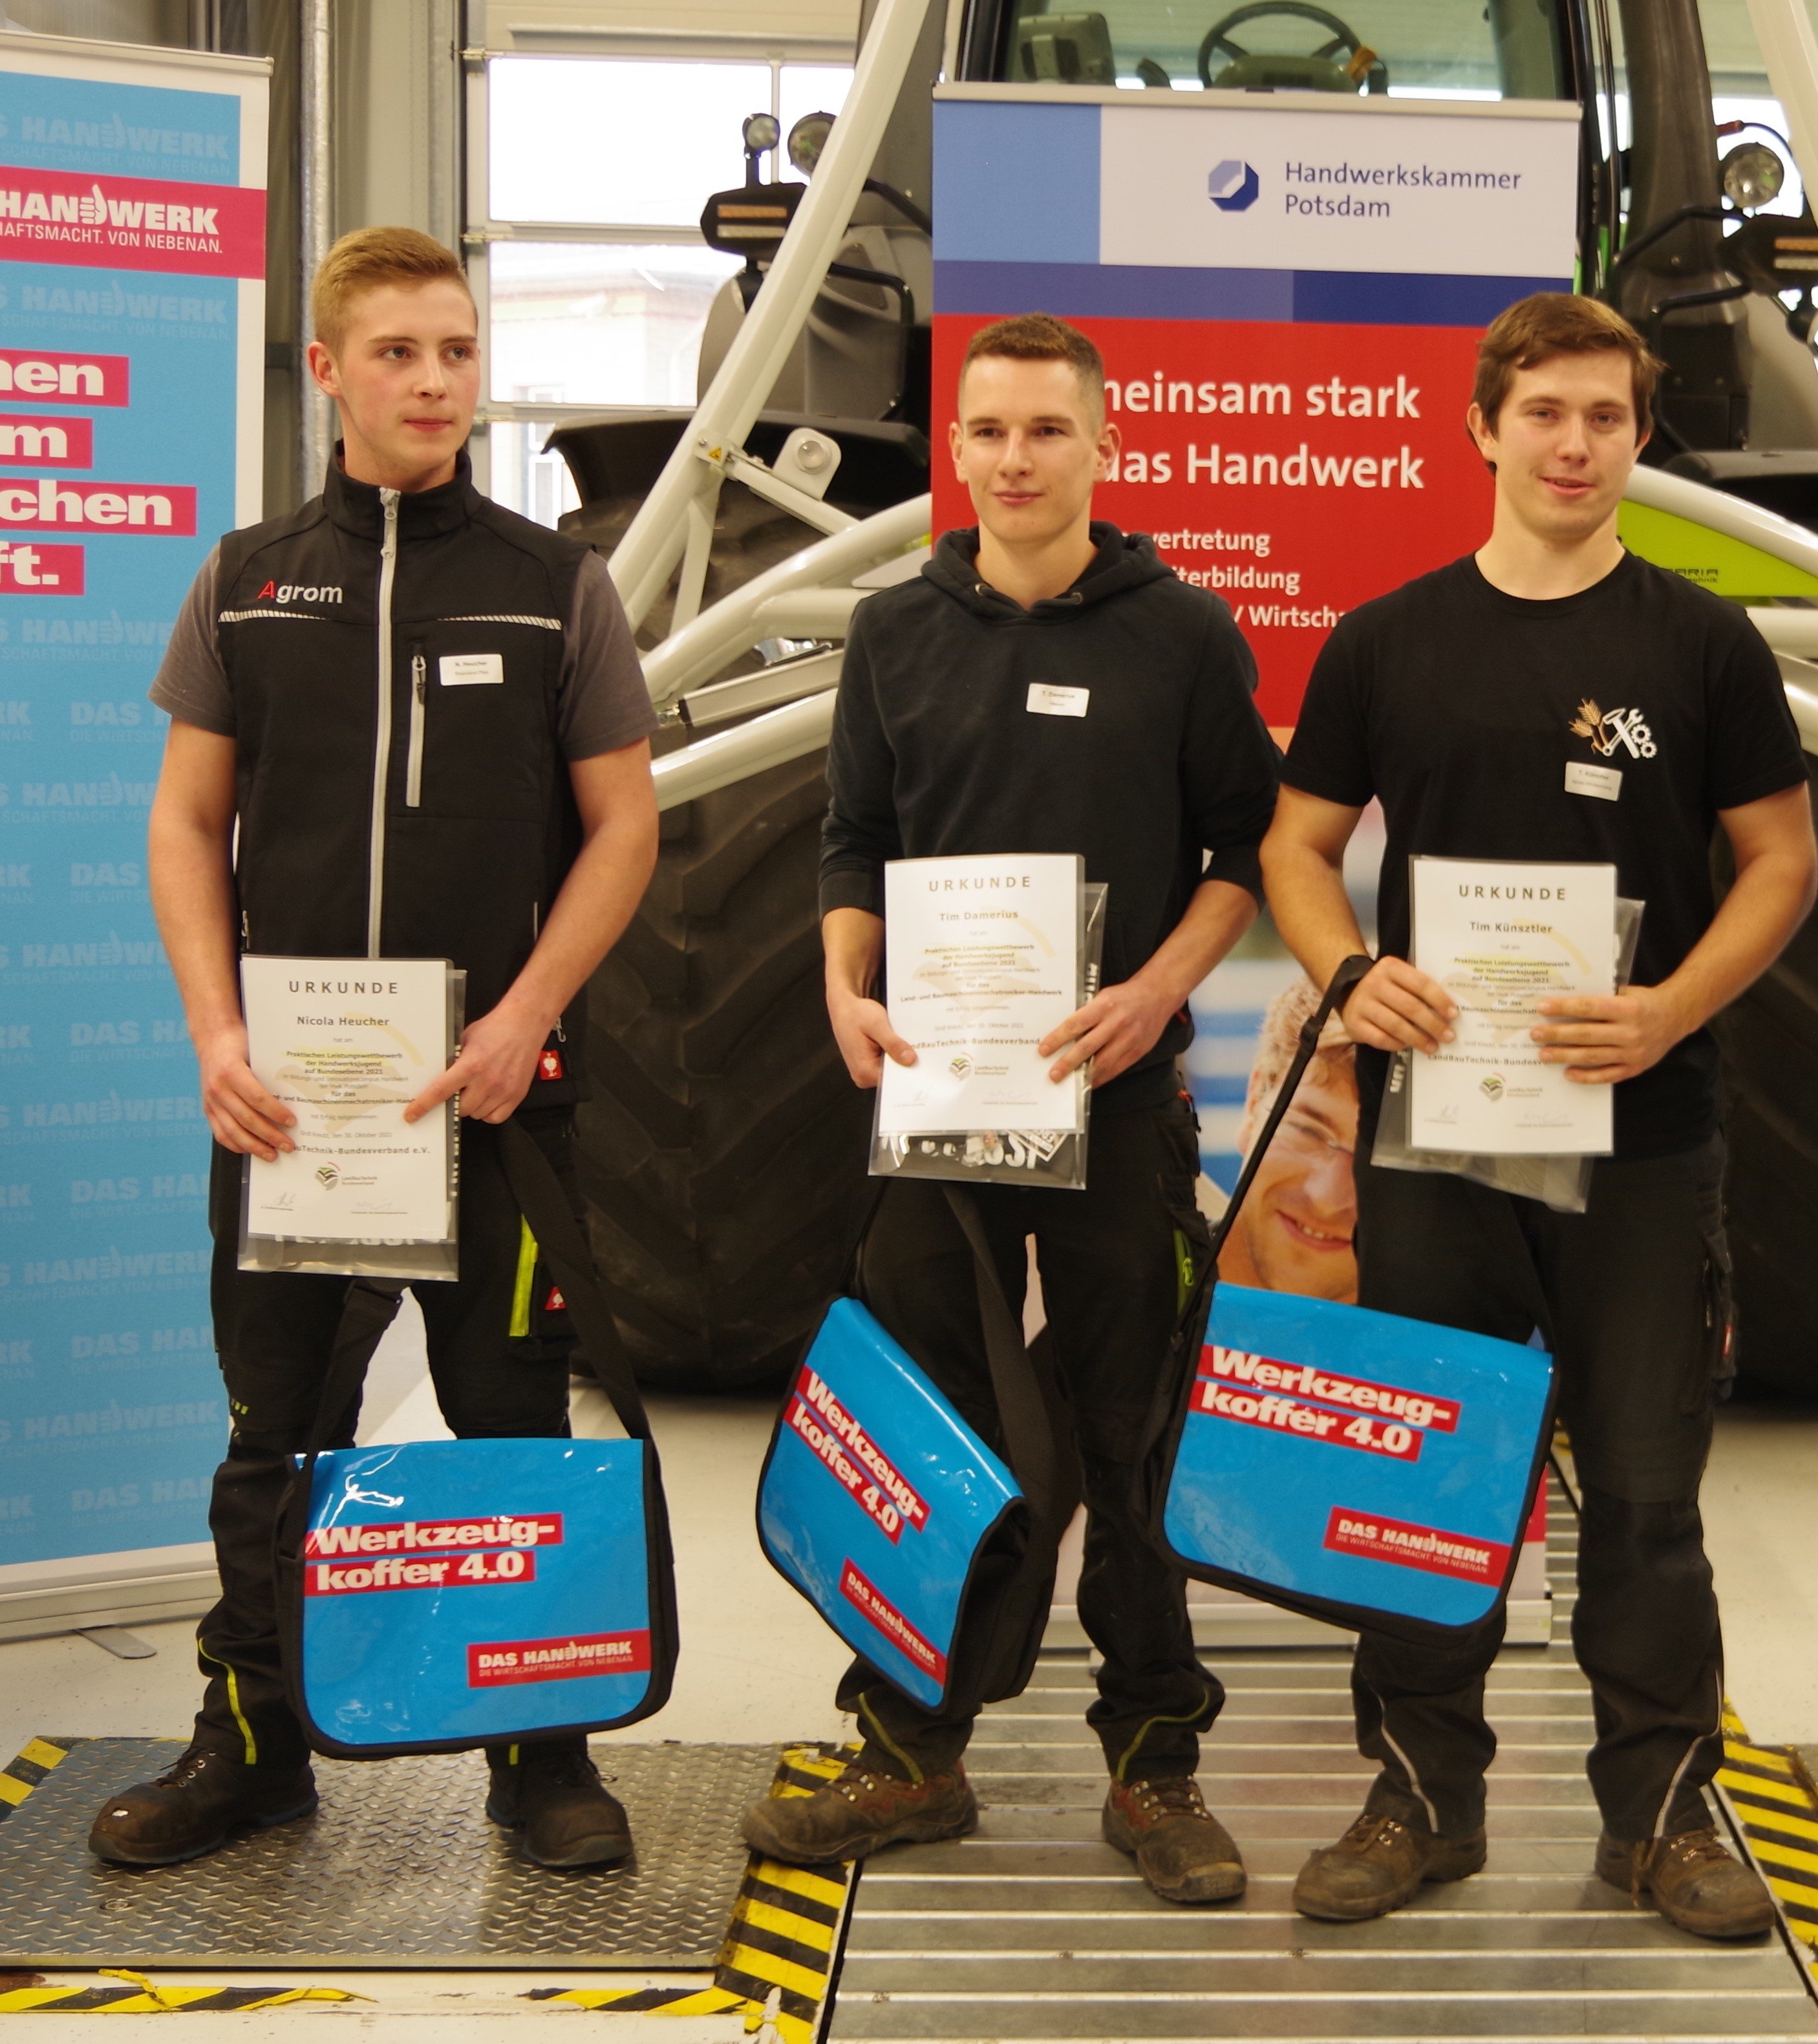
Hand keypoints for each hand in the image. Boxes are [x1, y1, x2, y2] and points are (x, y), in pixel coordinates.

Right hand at [196, 1020, 294, 1159]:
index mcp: (231, 1072)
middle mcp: (218, 1088)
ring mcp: (210, 1101)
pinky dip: (235, 1144)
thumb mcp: (256, 1051)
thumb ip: (270, 1071)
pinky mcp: (207, 1109)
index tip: (292, 1122)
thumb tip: (299, 1092)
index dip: (275, 1113)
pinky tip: (250, 1150)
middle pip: (247, 1119)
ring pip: (232, 1131)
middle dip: (270, 1135)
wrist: (212, 1038)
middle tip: (289, 1146)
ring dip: (254, 1146)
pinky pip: (220, 1133)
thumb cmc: (239, 1043)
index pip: (257, 1098)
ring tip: (272, 1155)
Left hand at [404, 1000, 549, 1124]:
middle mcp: (487, 1081)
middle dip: (455, 1103)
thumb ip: (453, 1059)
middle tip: (458, 1092)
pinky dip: (489, 1113)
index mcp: (471, 1065)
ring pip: (478, 1115)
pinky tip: (488, 1100)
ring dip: (472, 1107)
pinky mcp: (517, 1094)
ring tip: (475, 1091)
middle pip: (460, 1109)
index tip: (412, 1115)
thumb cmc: (496, 1027)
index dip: (424, 1106)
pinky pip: (496, 1117)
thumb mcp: (465, 1039)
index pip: (441, 1091)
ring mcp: (503, 1090)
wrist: (525, 1023)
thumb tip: (439, 1073)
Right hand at [828, 986, 915, 1088]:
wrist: (844, 1007)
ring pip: (894, 1069)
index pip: (895, 1080)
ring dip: (903, 1056)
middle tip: (924, 1049)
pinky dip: (897, 1052)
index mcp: (863, 1071)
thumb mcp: (876, 1024)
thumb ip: (892, 1043)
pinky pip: (889, 1063)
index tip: (927, 1065)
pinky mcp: (870, 1064)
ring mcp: (866, 1071)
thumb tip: (910, 1059)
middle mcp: (863, 1076)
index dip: (912, 1072)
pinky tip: (902, 1042)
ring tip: (912, 1042)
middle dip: (909, 1063)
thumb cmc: (855, 1014)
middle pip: (895, 1076)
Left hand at [1039, 977, 1177, 1089]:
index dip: (1057, 1039)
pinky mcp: (1138, 1050)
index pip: (1075, 1024)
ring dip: (1085, 1075)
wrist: (1158, 994)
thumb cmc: (1126, 996)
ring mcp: (1129, 1038)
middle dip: (1068, 1063)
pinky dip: (1102, 1077)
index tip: (1044, 1050)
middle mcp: (1116, 1022)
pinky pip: (1117, 1069)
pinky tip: (1091, 1082)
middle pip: (1087, 1047)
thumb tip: (1067, 1035)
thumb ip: (1087, 1014)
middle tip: (1054, 1074)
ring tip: (1070, 1083)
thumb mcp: (1103, 997)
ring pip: (1103, 1062)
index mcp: (1104, 1005)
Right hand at [1340, 956, 1456, 1054]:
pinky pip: (1380, 1038)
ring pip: (1396, 1025)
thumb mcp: (1400, 978)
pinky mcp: (1354, 1023)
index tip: (1453, 1015)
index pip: (1421, 984)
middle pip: (1410, 1007)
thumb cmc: (1386, 988)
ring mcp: (1362, 1004)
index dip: (1440, 1000)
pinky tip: (1407, 1046)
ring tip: (1432, 1046)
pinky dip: (1396, 1044)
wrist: (1349, 992)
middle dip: (1433, 1024)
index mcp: (1390, 967)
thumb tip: (1449, 1010)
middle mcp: (1374, 983)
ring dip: (1417, 1038)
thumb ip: (1420, 988)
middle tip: (1448, 1036)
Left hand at [1533, 983, 1689, 1084]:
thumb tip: (1563, 1002)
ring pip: (1592, 1056)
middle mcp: (1631, 1032)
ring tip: (1544, 1054)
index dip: (1564, 1008)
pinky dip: (1586, 1076)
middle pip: (1586, 1034)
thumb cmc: (1644, 1001)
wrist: (1676, 1016)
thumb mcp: (1626, 992)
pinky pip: (1607, 1075)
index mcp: (1628, 1008)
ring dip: (1565, 1056)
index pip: (1589, 1008)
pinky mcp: (1635, 1068)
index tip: (1542, 1007)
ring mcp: (1633, 1052)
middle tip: (1535, 1034)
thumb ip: (1600, 998)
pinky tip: (1568, 1073)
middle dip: (1557, 1034)